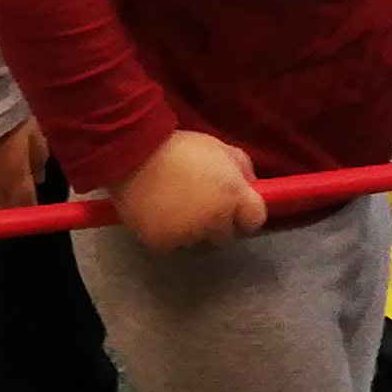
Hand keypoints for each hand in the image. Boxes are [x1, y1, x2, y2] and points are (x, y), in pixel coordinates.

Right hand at [0, 124, 45, 217]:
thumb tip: (40, 179)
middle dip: (8, 219)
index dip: (29, 215)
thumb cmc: (6, 118)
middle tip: (11, 216)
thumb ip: (39, 159)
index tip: (30, 215)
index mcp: (16, 180)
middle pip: (1, 218)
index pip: (25, 210)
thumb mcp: (33, 133)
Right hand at [114, 127, 264, 254]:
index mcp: (233, 197)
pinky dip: (168, 232)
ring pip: (197, 240)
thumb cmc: (181, 147)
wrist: (136, 155)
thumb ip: (242, 168)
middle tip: (200, 201)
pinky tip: (159, 213)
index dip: (245, 212)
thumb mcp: (220, 148)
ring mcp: (189, 236)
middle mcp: (215, 222)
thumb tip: (250, 186)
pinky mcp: (163, 244)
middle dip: (218, 222)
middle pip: (226, 234)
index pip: (255, 220)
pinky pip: (172, 243)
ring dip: (192, 228)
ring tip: (176, 204)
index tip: (234, 205)